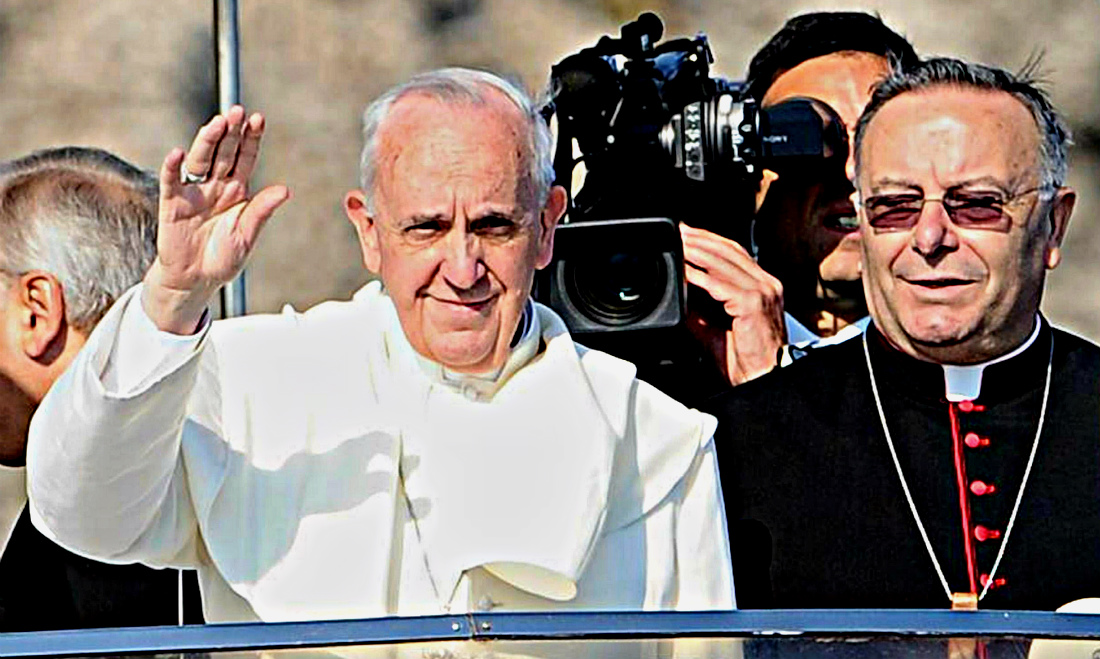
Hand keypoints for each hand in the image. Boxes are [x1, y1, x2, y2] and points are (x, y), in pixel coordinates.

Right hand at [143, 106, 289, 333]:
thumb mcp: (247, 236)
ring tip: (216, 123)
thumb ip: (261, 212)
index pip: (245, 158)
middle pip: (223, 152)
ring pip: (200, 160)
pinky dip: (173, 167)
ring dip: (206, 140)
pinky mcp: (172, 203)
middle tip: (237, 110)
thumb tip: (285, 189)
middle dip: (230, 131)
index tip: (258, 118)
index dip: (251, 139)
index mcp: (237, 191)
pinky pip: (172, 181)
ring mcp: (194, 192)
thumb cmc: (223, 258)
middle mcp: (216, 186)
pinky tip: (177, 153)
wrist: (196, 279)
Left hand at [680, 224, 785, 385]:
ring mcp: (763, 292)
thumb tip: (679, 295)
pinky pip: (721, 284)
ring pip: (725, 262)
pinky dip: (700, 276)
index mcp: (762, 286)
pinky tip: (684, 271)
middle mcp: (766, 284)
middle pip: (729, 250)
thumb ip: (699, 309)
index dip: (710, 240)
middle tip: (678, 231)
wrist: (764, 379)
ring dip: (698, 250)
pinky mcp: (754, 303)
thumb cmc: (746, 359)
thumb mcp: (715, 328)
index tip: (687, 234)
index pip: (734, 252)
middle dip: (701, 238)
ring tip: (678, 243)